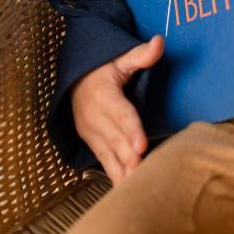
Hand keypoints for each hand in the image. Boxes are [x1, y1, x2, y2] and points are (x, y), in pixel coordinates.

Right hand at [71, 34, 163, 184]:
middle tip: (143, 173)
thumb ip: (140, 55)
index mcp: (103, 95)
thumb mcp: (120, 58)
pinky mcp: (91, 142)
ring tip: (135, 187)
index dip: (132, 130)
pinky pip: (103, 161)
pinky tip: (125, 190)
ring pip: (108, 154)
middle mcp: (94, 116)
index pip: (121, 114)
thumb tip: (159, 42)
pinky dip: (114, 175)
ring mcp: (91, 132)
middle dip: (129, 157)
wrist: (74, 80)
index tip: (142, 145)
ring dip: (122, 171)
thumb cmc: (102, 69)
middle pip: (116, 139)